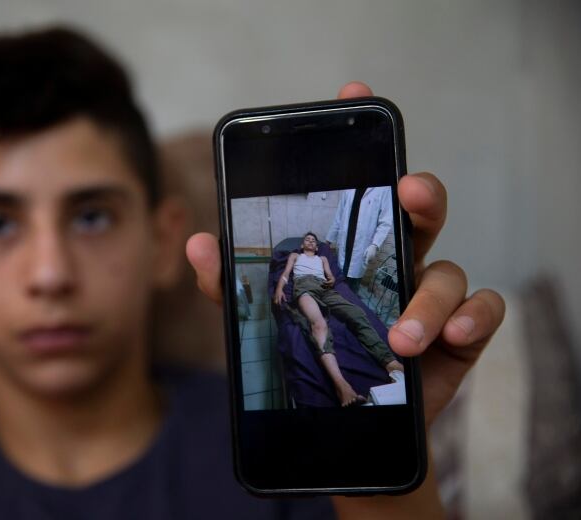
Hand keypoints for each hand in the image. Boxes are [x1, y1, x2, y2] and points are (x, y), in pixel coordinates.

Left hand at [185, 81, 505, 428]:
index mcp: (349, 249)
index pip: (360, 186)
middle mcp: (393, 261)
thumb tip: (200, 244)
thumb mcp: (261, 323)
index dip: (360, 139)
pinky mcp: (457, 335)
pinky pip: (482, 309)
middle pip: (419, 209)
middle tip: (407, 190)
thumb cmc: (304, 361)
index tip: (352, 91)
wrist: (337, 429)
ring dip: (429, 295)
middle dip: (419, 191)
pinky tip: (452, 336)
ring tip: (401, 336)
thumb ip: (231, 286)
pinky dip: (473, 317)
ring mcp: (426, 294)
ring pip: (448, 267)